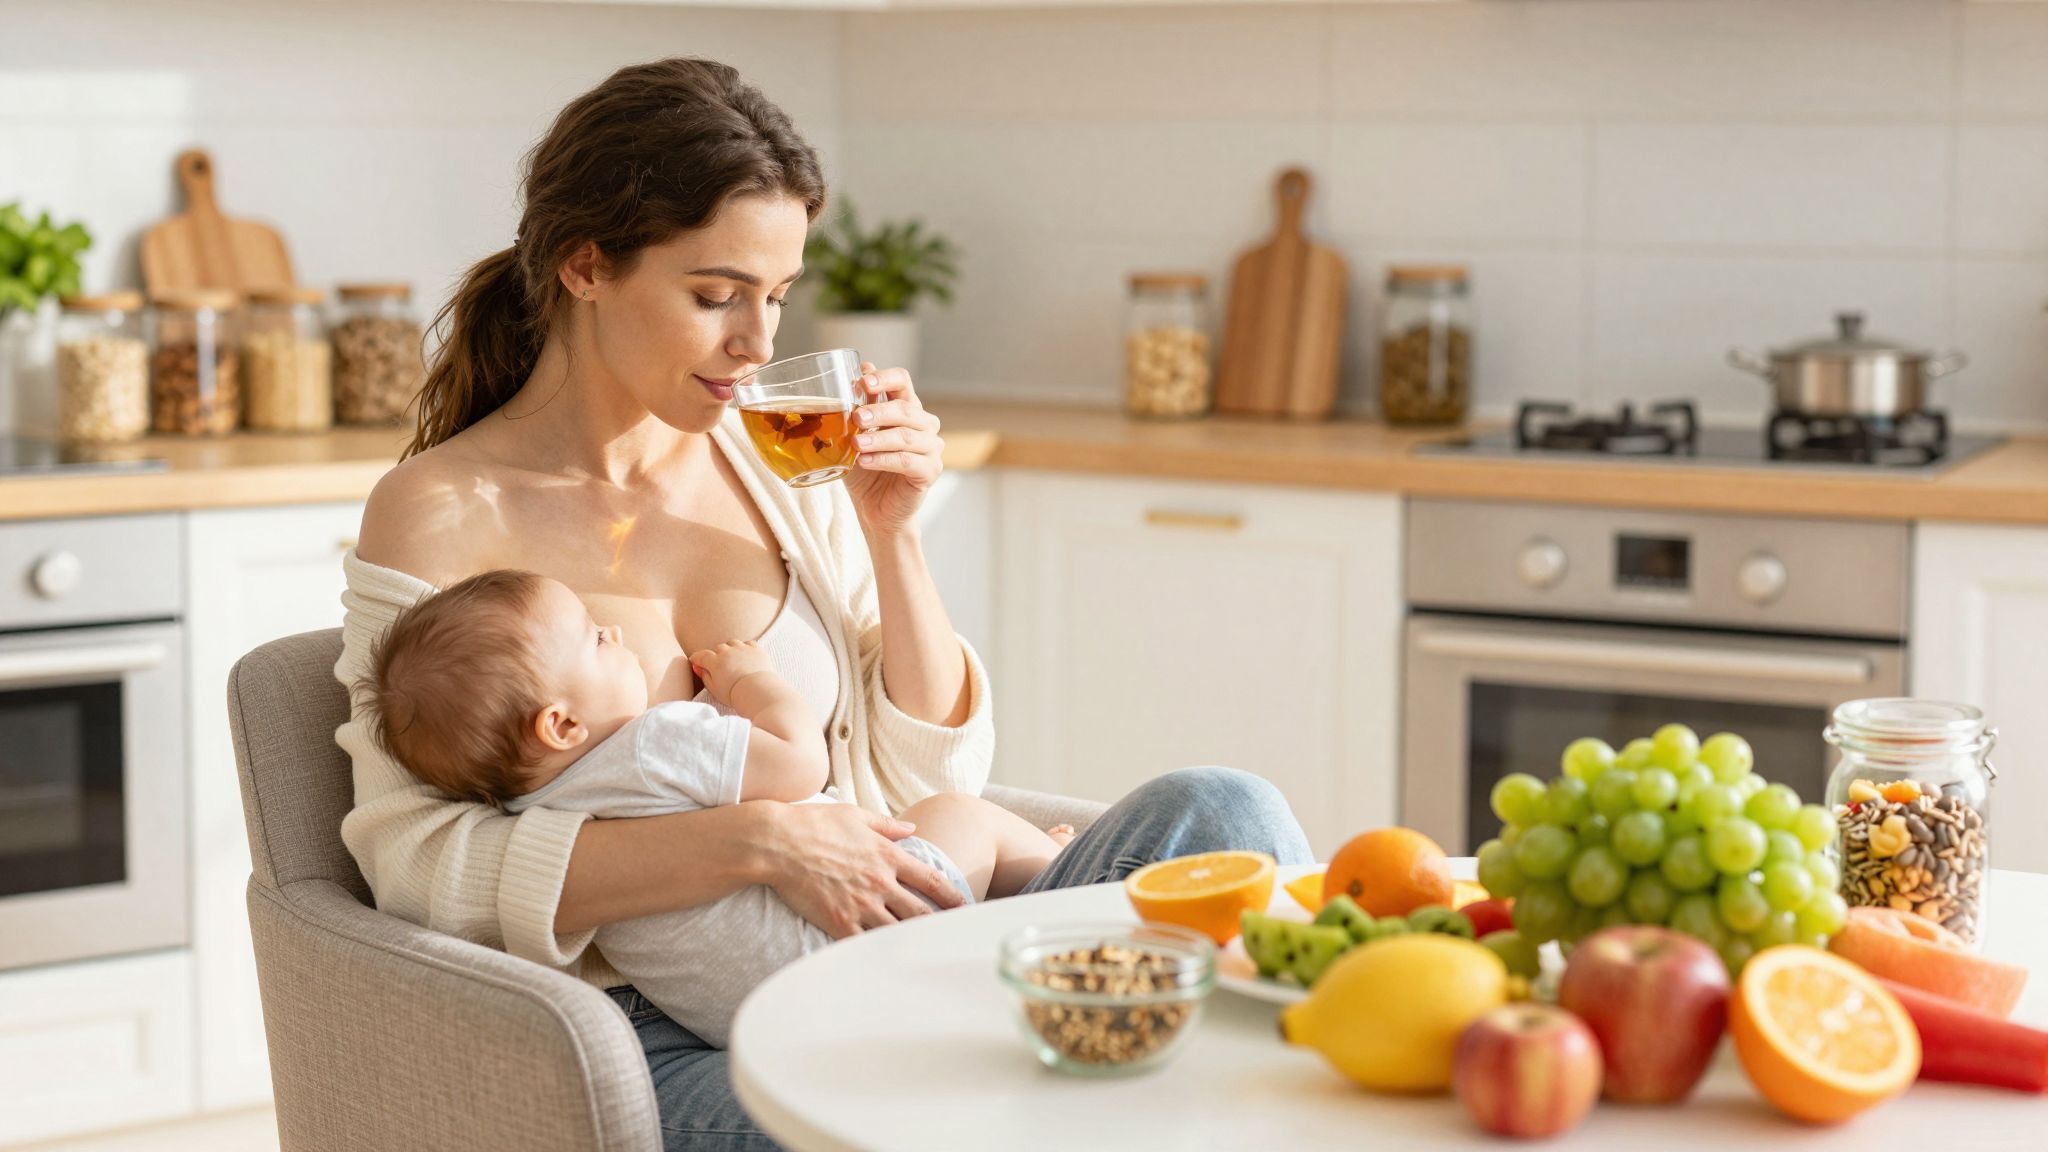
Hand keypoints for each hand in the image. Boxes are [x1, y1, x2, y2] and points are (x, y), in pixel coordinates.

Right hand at [687, 640, 777, 704]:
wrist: (758, 691)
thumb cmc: (734, 694)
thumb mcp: (714, 689)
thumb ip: (705, 676)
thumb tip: (698, 667)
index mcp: (715, 662)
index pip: (702, 656)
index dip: (697, 658)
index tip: (695, 661)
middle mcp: (727, 652)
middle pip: (718, 648)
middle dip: (717, 655)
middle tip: (720, 666)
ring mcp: (742, 649)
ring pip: (733, 643)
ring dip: (731, 649)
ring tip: (734, 660)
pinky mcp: (756, 649)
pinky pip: (748, 644)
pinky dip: (746, 648)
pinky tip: (746, 656)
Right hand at [762, 802, 964, 937]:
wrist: (778, 843)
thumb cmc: (814, 824)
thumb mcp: (855, 815)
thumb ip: (887, 825)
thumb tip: (911, 829)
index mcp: (888, 855)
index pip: (931, 879)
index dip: (952, 895)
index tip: (963, 906)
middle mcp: (880, 881)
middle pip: (921, 911)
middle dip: (939, 925)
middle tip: (951, 936)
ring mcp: (861, 904)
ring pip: (898, 930)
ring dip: (912, 941)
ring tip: (926, 953)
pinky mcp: (840, 922)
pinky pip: (866, 943)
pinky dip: (879, 952)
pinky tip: (888, 961)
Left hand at [842, 362, 943, 537]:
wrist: (874, 509)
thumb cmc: (865, 470)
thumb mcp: (857, 436)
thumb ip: (861, 405)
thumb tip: (861, 368)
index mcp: (906, 409)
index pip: (903, 382)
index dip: (885, 378)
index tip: (863, 380)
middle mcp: (924, 425)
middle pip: (906, 409)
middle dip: (879, 411)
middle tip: (856, 418)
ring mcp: (931, 448)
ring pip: (907, 436)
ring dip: (879, 439)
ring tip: (857, 445)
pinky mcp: (930, 471)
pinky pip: (908, 461)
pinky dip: (884, 460)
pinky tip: (865, 461)